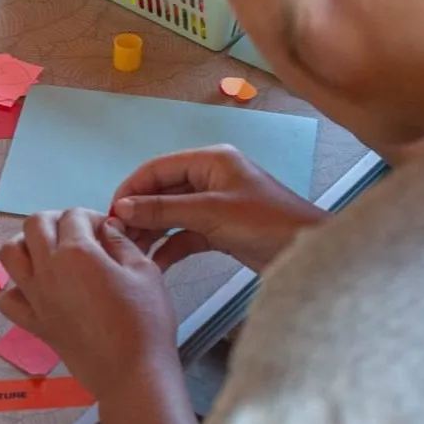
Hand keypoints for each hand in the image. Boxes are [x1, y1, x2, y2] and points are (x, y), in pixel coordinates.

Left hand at [0, 209, 179, 402]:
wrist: (134, 374)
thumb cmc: (145, 321)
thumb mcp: (145, 270)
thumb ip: (121, 242)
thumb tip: (106, 227)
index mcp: (76, 252)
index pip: (72, 215)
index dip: (92, 217)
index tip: (107, 231)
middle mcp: (48, 269)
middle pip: (34, 224)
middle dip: (56, 221)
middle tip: (78, 235)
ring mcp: (36, 297)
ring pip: (9, 254)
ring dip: (26, 245)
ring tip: (50, 254)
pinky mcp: (34, 324)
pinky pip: (8, 300)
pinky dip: (17, 290)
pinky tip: (38, 291)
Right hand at [110, 145, 326, 272]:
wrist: (312, 256)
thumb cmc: (267, 224)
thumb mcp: (210, 214)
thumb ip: (164, 209)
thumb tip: (122, 208)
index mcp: (210, 161)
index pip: (157, 169)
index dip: (131, 189)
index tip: (110, 213)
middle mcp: (210, 177)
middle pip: (162, 191)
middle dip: (139, 213)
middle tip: (116, 237)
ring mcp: (215, 204)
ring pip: (172, 214)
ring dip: (151, 232)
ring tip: (130, 252)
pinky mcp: (221, 229)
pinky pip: (186, 234)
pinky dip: (170, 247)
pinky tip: (155, 263)